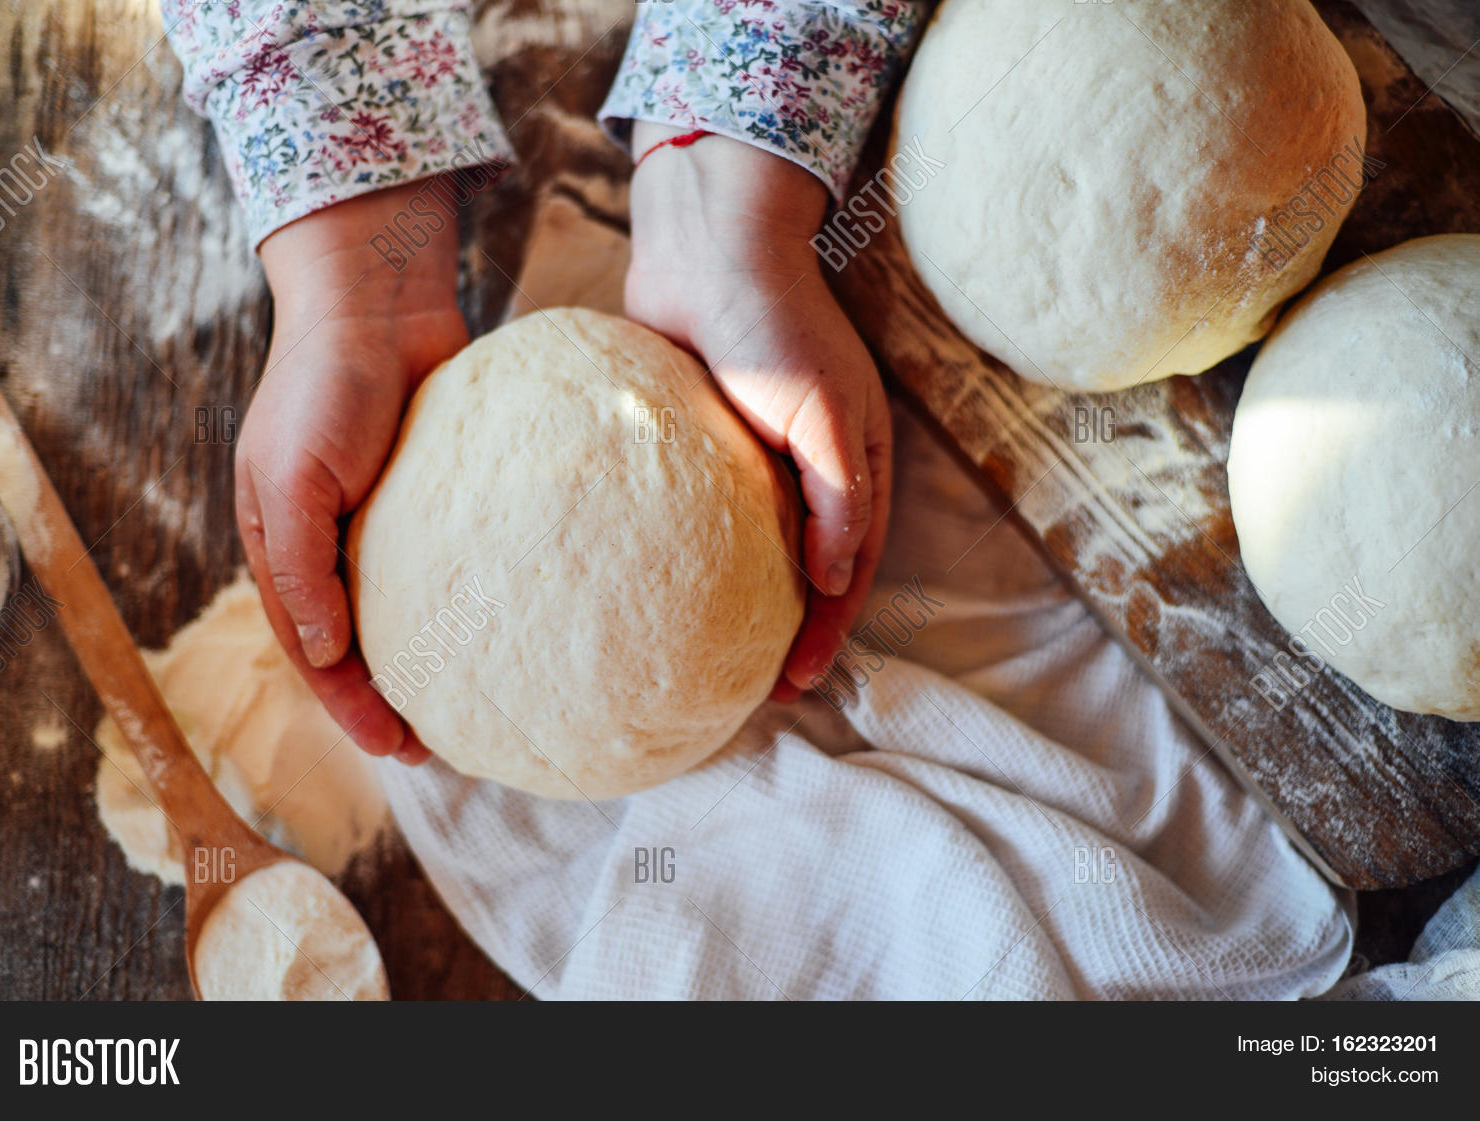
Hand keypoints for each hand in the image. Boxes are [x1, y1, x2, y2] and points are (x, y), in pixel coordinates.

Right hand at [240, 181, 467, 762]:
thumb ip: (299, 566)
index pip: (313, 649)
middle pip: (358, 641)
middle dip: (388, 699)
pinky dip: (462, 603)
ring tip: (469, 707)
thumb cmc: (325, 387)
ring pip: (405, 610)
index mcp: (283, 546)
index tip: (394, 748)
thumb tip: (326, 652)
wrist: (380, 303)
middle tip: (435, 750)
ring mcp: (383, 521)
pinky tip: (497, 631)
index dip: (349, 704)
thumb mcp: (291, 477)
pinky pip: (447, 564)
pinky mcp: (434, 498)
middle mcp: (330, 541)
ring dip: (426, 660)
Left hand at [625, 125, 891, 699]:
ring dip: (743, 600)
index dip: (828, 630)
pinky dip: (699, 553)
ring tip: (711, 653)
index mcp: (852, 465)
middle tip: (754, 690)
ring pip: (756, 547)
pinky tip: (666, 583)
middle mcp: (809, 468)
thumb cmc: (776, 327)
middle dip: (788, 631)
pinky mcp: (704, 441)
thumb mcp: (828, 417)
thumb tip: (834, 583)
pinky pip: (707, 512)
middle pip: (807, 569)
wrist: (707, 249)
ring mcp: (756, 457)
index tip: (795, 682)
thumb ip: (841, 500)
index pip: (849, 569)